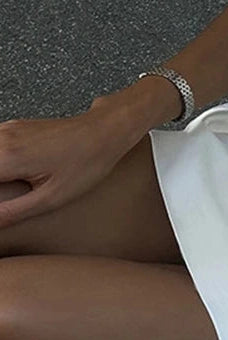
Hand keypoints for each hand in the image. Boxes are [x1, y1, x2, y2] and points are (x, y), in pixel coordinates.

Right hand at [0, 106, 139, 229]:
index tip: (0, 208)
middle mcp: (3, 139)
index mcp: (7, 157)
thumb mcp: (51, 197)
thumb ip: (12, 212)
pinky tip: (7, 175)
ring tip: (6, 190)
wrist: (105, 131)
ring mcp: (7, 129)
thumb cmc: (86, 163)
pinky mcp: (14, 127)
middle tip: (3, 202)